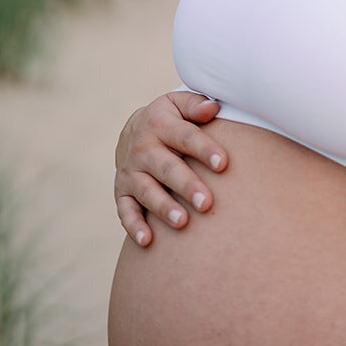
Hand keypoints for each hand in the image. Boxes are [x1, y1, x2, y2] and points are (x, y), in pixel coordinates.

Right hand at [114, 90, 227, 245]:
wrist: (132, 130)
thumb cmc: (169, 119)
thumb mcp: (178, 104)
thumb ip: (196, 105)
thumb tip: (213, 108)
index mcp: (160, 125)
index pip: (186, 137)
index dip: (205, 150)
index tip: (224, 164)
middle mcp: (143, 149)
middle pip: (167, 168)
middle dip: (187, 186)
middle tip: (207, 203)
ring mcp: (130, 172)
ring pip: (147, 192)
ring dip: (164, 208)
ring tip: (182, 222)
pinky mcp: (121, 192)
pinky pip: (125, 211)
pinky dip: (134, 226)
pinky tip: (148, 241)